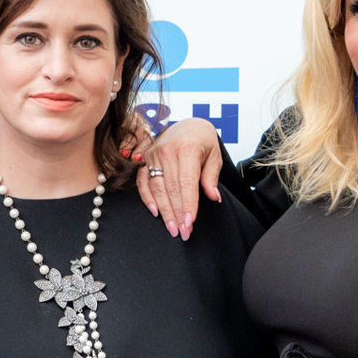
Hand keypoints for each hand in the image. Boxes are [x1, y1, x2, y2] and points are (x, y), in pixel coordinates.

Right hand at [133, 118, 223, 239]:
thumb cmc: (203, 140)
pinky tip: (155, 212)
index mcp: (187, 149)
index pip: (187, 182)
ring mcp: (153, 155)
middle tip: (183, 232)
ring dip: (164, 211)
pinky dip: (147, 198)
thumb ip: (211, 176)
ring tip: (172, 228)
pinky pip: (142, 182)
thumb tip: (213, 197)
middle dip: (177, 213)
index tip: (189, 222)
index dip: (188, 204)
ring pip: (157, 189)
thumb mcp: (214, 155)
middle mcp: (167, 151)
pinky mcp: (145, 160)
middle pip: (171, 189)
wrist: (188, 125)